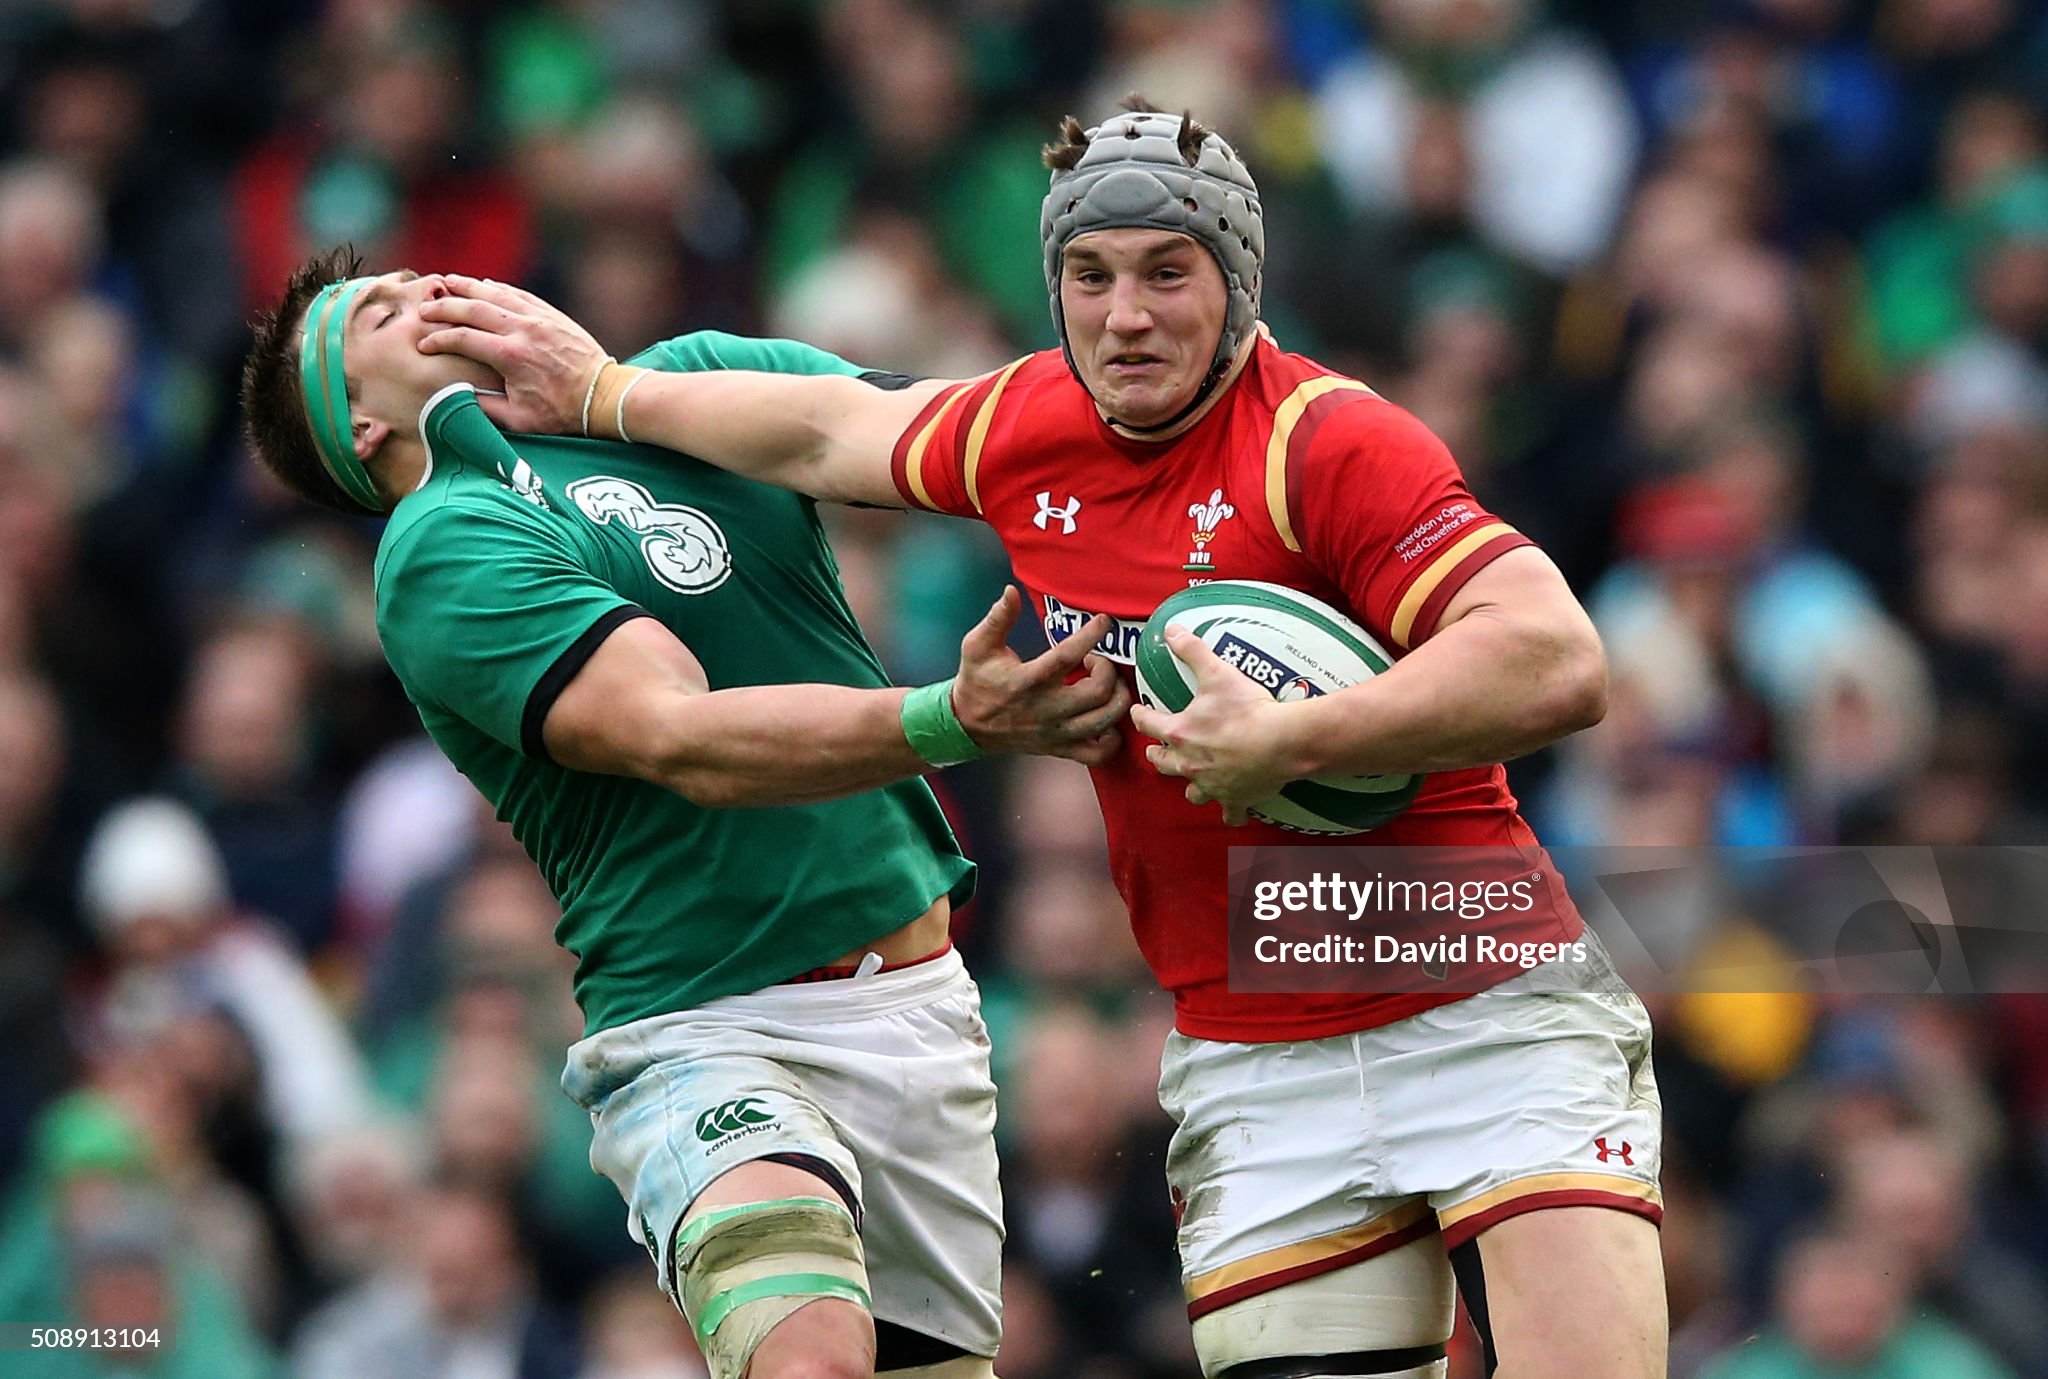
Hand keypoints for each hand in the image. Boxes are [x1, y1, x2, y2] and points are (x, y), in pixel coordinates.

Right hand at [418, 275, 608, 433]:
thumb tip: (457, 393)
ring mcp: (540, 319)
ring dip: (469, 286)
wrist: (602, 396)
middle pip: (474, 309)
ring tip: (447, 282)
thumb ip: (484, 406)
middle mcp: (523, 330)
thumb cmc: (561, 412)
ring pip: (497, 294)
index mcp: (510, 356)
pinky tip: (486, 285)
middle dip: (445, 306)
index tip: (424, 344)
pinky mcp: (553, 315)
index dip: (438, 339)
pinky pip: (521, 295)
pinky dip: (500, 288)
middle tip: (425, 308)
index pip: (463, 339)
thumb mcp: (519, 420)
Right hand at [951, 587, 1132, 765]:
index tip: (1103, 621)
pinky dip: (1113, 738)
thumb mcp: (977, 645)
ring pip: (1104, 720)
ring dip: (1116, 698)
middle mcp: (1045, 709)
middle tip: (1097, 660)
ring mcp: (1055, 733)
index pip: (1067, 657)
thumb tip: (1011, 592)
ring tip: (1107, 684)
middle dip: (1107, 670)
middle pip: (1097, 692)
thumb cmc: (977, 681)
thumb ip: (997, 618)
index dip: (1091, 636)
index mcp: (1027, 681)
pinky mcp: (1059, 748)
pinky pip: (1099, 753)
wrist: (966, 725)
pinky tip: (1108, 719)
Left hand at [1128, 625, 1299, 823]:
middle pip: (1162, 761)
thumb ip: (1192, 650)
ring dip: (1188, 784)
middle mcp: (1189, 763)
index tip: (1136, 711)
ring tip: (1190, 777)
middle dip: (1157, 754)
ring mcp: (1212, 785)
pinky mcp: (1235, 798)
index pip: (1148, 723)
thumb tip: (1171, 629)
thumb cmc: (1247, 708)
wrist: (1281, 742)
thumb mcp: (1217, 672)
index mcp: (1180, 733)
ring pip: (1191, 792)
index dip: (1140, 715)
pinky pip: (1230, 813)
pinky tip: (1232, 812)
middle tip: (1155, 749)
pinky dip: (1231, 812)